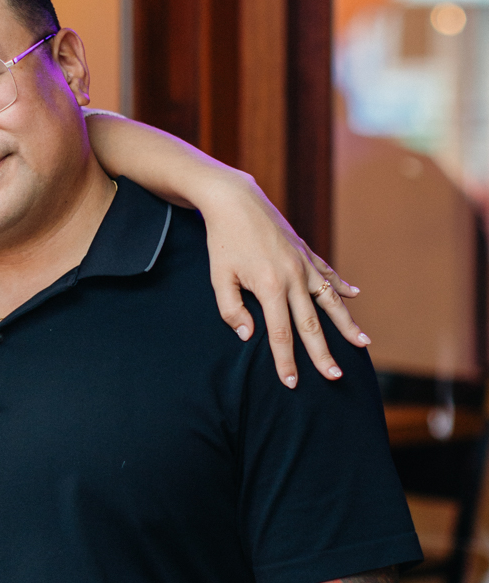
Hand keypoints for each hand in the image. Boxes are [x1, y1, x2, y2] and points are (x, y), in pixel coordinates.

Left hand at [200, 173, 368, 386]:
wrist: (235, 199)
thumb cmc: (222, 241)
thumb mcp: (219, 277)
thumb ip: (231, 310)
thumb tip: (250, 336)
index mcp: (270, 286)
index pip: (281, 333)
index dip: (286, 360)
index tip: (292, 383)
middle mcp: (293, 277)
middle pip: (311, 323)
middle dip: (323, 353)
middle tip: (335, 377)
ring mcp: (303, 263)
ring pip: (330, 300)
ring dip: (347, 324)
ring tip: (363, 344)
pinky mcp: (306, 251)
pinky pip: (328, 273)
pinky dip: (342, 286)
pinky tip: (356, 296)